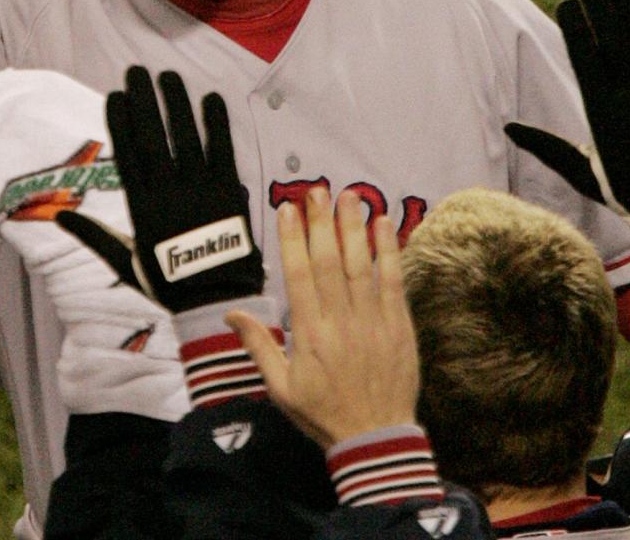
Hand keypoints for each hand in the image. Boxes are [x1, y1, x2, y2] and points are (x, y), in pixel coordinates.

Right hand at [56, 66, 261, 313]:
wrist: (215, 301)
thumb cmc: (168, 285)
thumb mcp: (125, 263)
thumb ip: (93, 235)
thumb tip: (59, 216)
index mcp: (142, 209)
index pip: (127, 155)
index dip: (120, 122)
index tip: (114, 95)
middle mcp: (168, 194)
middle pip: (153, 138)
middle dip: (144, 101)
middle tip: (136, 71)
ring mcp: (200, 191)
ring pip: (186, 138)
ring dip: (176, 104)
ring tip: (168, 76)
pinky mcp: (229, 193)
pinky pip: (222, 151)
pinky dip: (217, 124)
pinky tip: (211, 98)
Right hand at [227, 188, 418, 449]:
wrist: (376, 438)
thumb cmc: (323, 413)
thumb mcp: (280, 388)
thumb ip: (259, 345)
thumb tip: (231, 314)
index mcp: (309, 334)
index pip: (298, 275)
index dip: (292, 239)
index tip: (287, 209)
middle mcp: (340, 321)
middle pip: (329, 261)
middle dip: (321, 222)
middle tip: (316, 190)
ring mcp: (372, 320)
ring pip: (360, 265)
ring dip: (353, 227)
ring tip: (348, 196)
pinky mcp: (398, 325)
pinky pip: (392, 280)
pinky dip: (388, 251)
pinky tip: (384, 225)